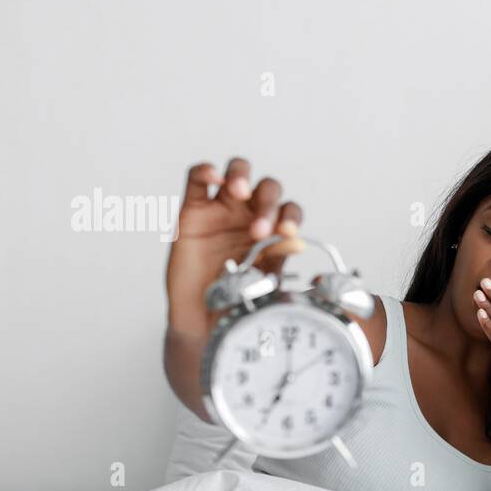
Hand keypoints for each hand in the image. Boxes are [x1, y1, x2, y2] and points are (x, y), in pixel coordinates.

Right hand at [166, 158, 304, 334]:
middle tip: (258, 231)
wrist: (203, 319)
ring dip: (242, 176)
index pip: (290, 209)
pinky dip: (206, 171)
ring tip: (240, 193)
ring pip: (237, 171)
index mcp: (274, 230)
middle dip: (267, 203)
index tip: (287, 232)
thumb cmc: (236, 299)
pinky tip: (215, 177)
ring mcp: (222, 210)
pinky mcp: (194, 209)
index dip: (290, 216)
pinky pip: (197, 179)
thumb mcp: (263, 281)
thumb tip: (296, 242)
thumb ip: (277, 259)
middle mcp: (250, 215)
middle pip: (267, 188)